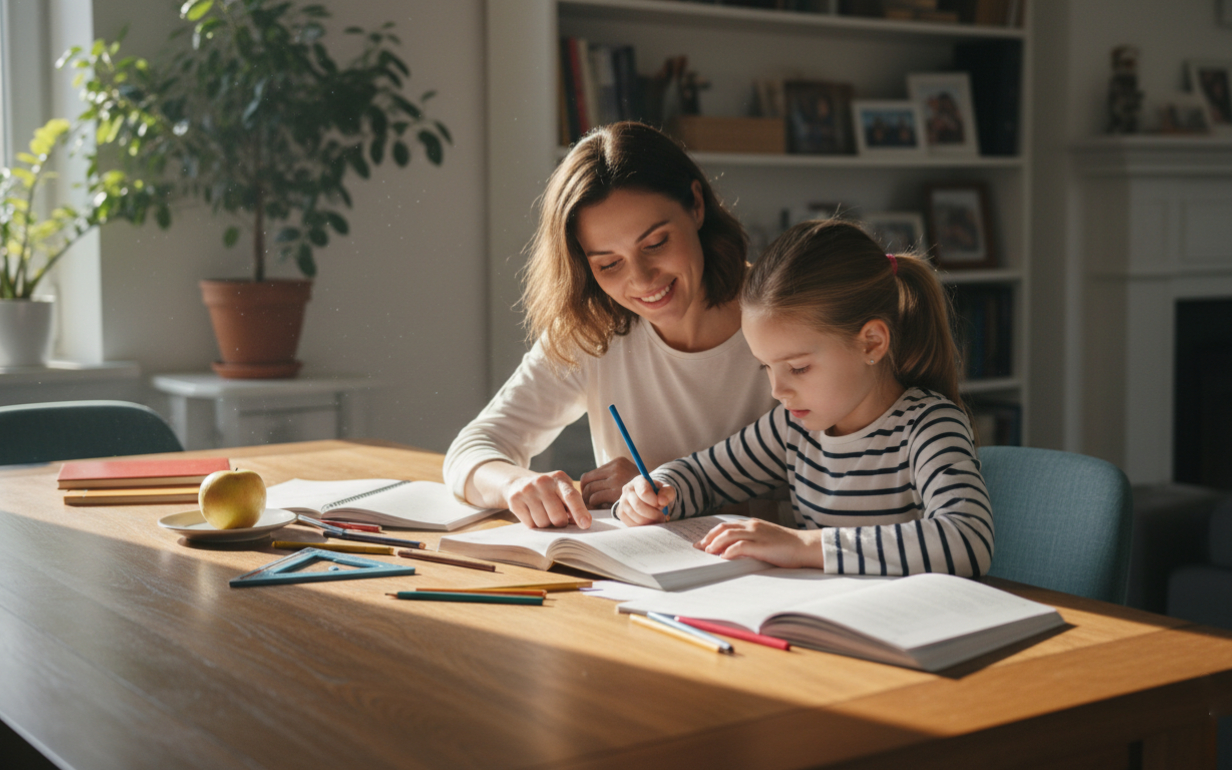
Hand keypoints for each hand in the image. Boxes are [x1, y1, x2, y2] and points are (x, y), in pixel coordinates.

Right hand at [500, 470, 591, 528]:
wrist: (519, 482)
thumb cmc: (549, 491)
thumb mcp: (563, 491)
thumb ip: (574, 505)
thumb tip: (581, 523)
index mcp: (559, 479)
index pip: (571, 496)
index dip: (579, 512)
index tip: (585, 524)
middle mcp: (543, 482)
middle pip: (558, 517)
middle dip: (560, 523)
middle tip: (558, 517)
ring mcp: (527, 490)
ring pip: (543, 523)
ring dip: (546, 524)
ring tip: (543, 512)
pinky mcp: (515, 500)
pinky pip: (530, 525)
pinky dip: (534, 524)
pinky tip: (532, 513)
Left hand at [579, 457, 638, 507]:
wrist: (660, 496)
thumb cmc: (640, 492)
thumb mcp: (627, 478)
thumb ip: (611, 478)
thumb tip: (586, 486)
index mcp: (618, 462)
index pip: (592, 474)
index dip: (587, 486)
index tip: (588, 496)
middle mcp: (616, 468)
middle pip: (586, 480)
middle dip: (585, 494)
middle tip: (587, 503)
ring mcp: (616, 479)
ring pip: (590, 490)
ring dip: (590, 500)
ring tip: (594, 507)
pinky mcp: (616, 491)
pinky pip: (596, 498)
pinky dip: (596, 505)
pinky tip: (602, 509)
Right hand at [616, 476, 674, 526]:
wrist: (649, 498)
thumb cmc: (659, 493)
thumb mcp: (667, 490)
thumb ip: (667, 493)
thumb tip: (662, 501)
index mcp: (639, 481)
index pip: (644, 492)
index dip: (654, 502)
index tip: (662, 505)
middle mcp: (627, 489)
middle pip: (638, 505)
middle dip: (652, 514)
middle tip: (662, 516)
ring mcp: (622, 501)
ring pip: (634, 516)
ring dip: (648, 521)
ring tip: (657, 519)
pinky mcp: (620, 512)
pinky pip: (630, 523)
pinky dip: (642, 526)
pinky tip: (649, 522)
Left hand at [695, 519, 824, 568]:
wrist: (806, 546)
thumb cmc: (788, 546)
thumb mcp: (766, 540)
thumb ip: (751, 542)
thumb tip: (733, 552)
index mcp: (753, 524)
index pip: (727, 526)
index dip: (712, 534)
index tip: (702, 543)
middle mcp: (752, 526)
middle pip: (723, 528)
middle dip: (709, 537)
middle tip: (699, 548)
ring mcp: (757, 534)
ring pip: (728, 535)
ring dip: (715, 544)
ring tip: (708, 552)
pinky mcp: (762, 545)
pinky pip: (740, 546)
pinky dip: (729, 551)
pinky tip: (723, 557)